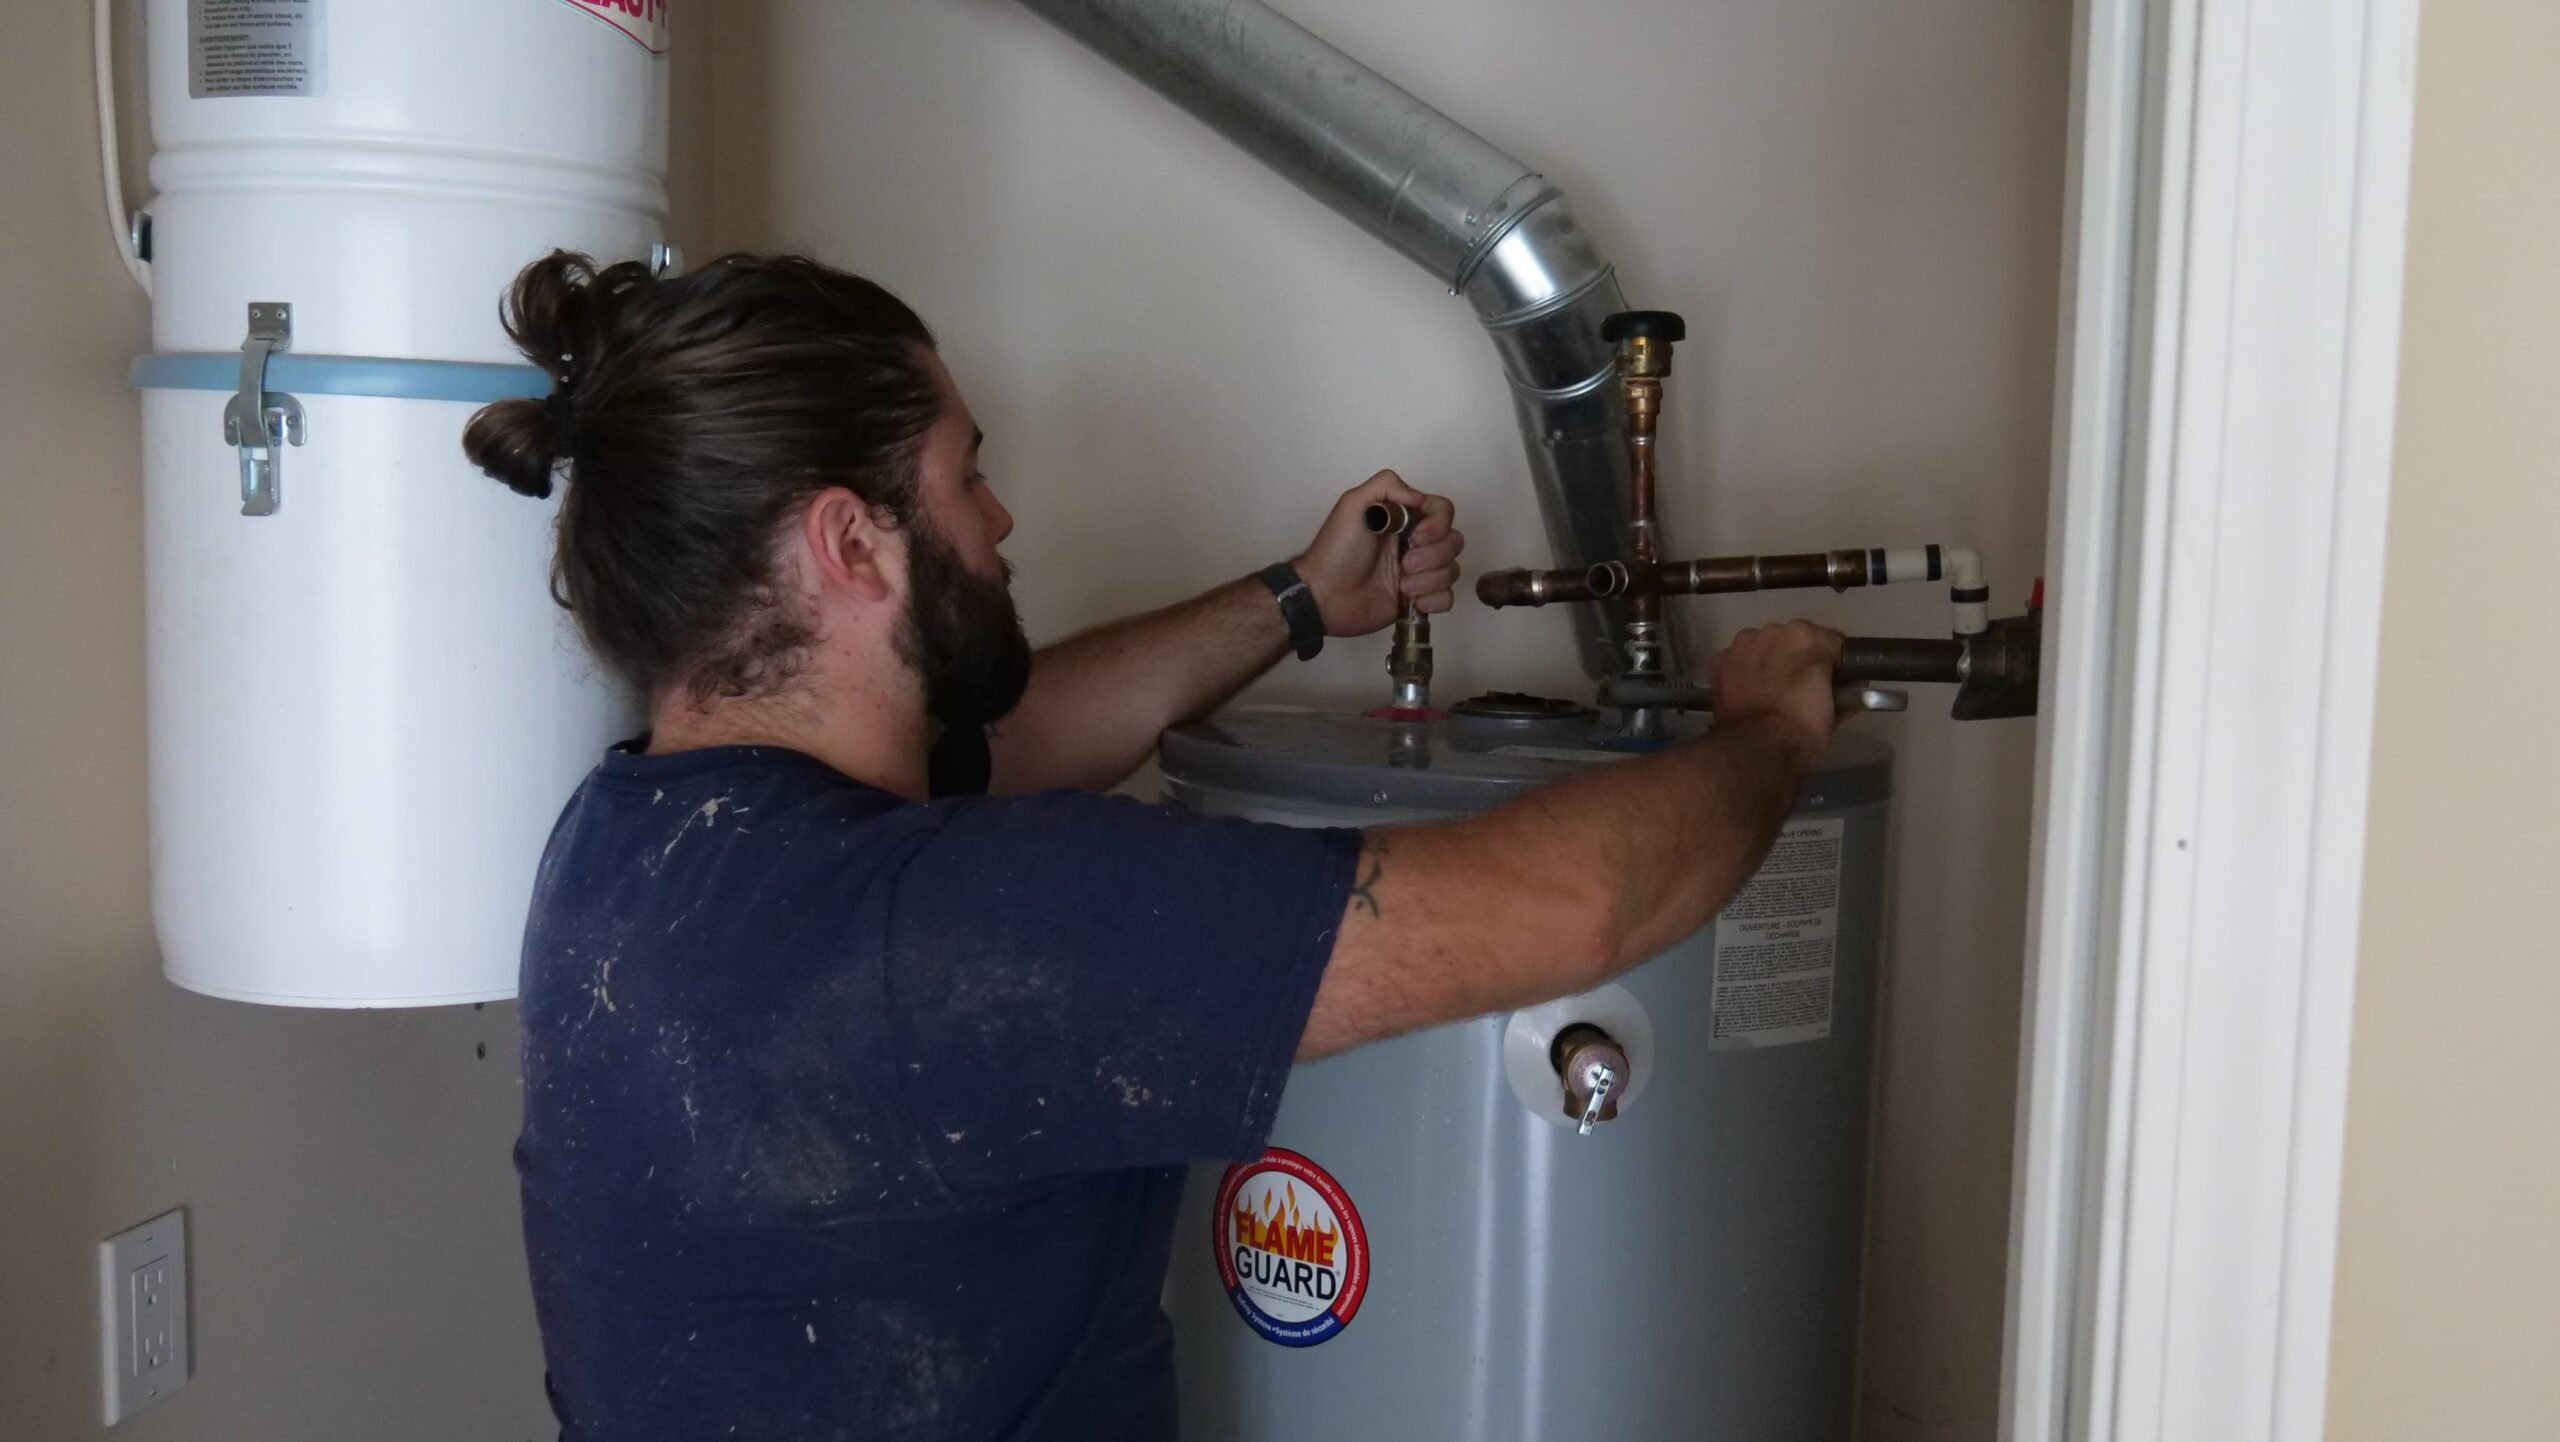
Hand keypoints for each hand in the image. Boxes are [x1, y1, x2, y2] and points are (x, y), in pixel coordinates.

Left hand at [1292, 470, 1464, 637]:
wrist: (1324, 596)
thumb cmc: (1336, 551)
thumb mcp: (1353, 504)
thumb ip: (1386, 485)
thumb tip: (1420, 497)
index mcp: (1404, 519)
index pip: (1443, 510)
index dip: (1438, 524)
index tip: (1416, 537)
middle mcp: (1415, 543)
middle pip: (1454, 541)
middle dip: (1433, 555)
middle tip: (1403, 564)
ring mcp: (1419, 572)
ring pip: (1452, 570)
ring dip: (1429, 579)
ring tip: (1402, 586)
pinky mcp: (1418, 600)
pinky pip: (1447, 597)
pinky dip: (1434, 600)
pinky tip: (1412, 601)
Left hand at [1709, 620, 1845, 763]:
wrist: (1757, 748)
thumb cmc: (1803, 727)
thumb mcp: (1836, 710)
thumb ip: (1843, 691)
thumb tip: (1846, 692)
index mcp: (1807, 635)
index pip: (1828, 642)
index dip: (1832, 663)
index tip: (1833, 681)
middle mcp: (1773, 631)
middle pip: (1792, 642)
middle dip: (1797, 660)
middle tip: (1800, 689)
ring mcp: (1743, 645)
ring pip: (1762, 648)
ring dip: (1768, 663)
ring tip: (1771, 693)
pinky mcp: (1720, 661)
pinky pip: (1738, 662)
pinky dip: (1743, 674)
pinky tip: (1748, 694)